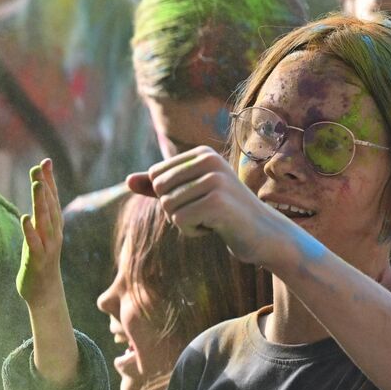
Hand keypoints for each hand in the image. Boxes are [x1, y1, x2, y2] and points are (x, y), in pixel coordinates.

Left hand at [16, 160, 77, 385]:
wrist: (44, 292)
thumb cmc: (39, 260)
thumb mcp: (39, 234)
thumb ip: (40, 214)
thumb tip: (37, 194)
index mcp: (53, 226)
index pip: (52, 199)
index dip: (50, 180)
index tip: (45, 161)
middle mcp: (53, 233)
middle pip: (50, 205)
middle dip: (46, 185)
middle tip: (41, 166)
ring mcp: (47, 246)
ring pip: (45, 221)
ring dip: (41, 202)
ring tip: (36, 184)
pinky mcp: (38, 260)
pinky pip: (34, 243)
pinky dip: (30, 231)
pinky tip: (26, 218)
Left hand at [126, 146, 293, 267]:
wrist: (263, 234)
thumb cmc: (223, 214)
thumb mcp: (189, 196)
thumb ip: (158, 187)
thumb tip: (127, 180)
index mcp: (201, 154)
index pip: (155, 176)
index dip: (170, 196)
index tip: (198, 200)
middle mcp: (209, 161)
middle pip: (160, 191)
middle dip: (175, 209)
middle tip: (205, 212)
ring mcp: (215, 180)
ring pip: (168, 207)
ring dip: (186, 222)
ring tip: (212, 219)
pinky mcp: (217, 202)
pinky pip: (179, 221)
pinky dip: (192, 231)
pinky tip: (216, 228)